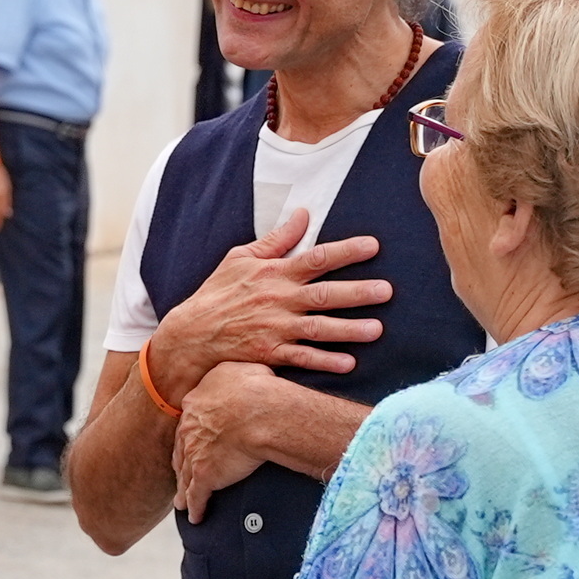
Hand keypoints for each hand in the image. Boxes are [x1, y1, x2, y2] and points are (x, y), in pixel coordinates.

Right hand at [151, 208, 390, 401]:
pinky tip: (348, 363)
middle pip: (324, 294)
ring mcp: (275, 328)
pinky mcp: (269, 353)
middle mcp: (278, 300)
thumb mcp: (240, 258)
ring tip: (377, 330)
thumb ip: (276, 240)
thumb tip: (303, 215)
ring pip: (318, 328)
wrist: (191, 334)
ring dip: (348, 330)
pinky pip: (301, 358)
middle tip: (387, 291)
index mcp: (274, 273)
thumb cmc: (218, 292)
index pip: (315, 259)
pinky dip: (324, 361)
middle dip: (357, 293)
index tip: (373, 246)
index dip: (345, 252)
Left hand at [172, 361, 278, 522]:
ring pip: (185, 475)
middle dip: (181, 461)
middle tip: (181, 472)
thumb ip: (232, 373)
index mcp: (197, 403)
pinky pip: (197, 496)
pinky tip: (195, 517)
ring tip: (181, 502)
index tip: (193, 439)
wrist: (260, 411)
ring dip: (183, 489)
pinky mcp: (206, 476)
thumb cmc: (257, 387)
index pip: (190, 421)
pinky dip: (196, 508)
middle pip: (182, 449)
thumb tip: (238, 374)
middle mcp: (190, 429)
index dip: (191, 433)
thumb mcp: (239, 369)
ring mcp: (195, 454)